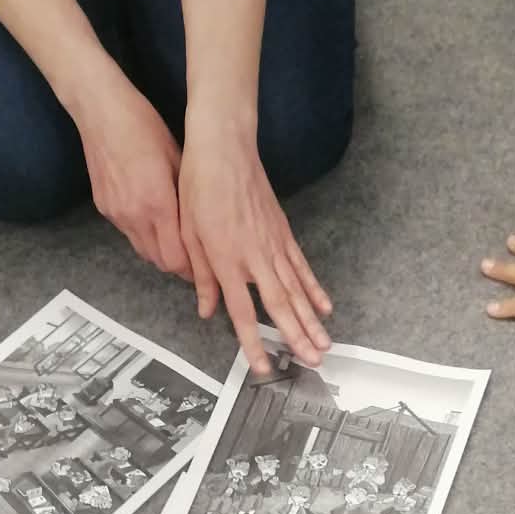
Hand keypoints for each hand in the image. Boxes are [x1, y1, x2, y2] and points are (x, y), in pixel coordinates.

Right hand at [72, 70, 191, 279]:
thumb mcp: (178, 159)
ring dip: (160, 252)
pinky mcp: (104, 208)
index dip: (192, 269)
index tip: (205, 267)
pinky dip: (143, 235)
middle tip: (194, 258)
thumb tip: (201, 228)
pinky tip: (151, 220)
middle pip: (160, 262)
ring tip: (174, 241)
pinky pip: (129, 234)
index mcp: (158, 205)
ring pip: (143, 251)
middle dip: (179, 265)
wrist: (100, 110)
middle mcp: (135, 216)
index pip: (176, 260)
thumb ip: (187, 200)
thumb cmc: (144, 126)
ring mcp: (116, 214)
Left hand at [179, 110, 330, 375]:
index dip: (254, 344)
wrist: (223, 146)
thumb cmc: (199, 185)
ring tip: (325, 346)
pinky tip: (325, 308)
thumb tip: (206, 311)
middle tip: (313, 363)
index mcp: (227, 260)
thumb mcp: (189, 233)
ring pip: (296, 291)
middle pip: (281, 307)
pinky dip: (315, 288)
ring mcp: (273, 244)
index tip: (264, 367)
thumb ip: (202, 277)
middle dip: (297, 338)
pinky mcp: (283, 232)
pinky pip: (302, 266)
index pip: (243, 313)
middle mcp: (255, 257)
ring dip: (312, 322)